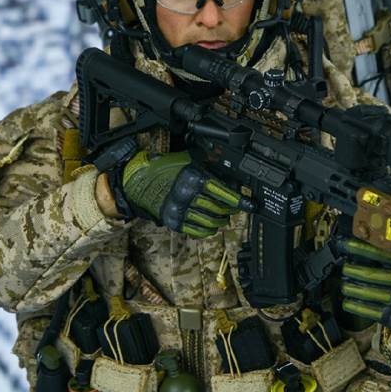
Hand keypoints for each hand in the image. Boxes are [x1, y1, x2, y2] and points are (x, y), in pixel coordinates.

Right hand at [122, 150, 241, 237]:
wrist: (140, 181)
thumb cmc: (167, 168)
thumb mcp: (189, 160)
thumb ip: (210, 166)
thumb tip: (232, 175)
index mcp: (193, 178)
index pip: (222, 192)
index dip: (239, 200)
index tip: (250, 204)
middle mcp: (187, 195)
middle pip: (218, 208)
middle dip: (230, 210)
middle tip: (236, 208)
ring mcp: (180, 210)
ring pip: (210, 222)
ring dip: (221, 221)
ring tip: (225, 217)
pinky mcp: (174, 222)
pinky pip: (198, 231)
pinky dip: (209, 230)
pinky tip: (212, 225)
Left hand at [338, 237, 390, 341]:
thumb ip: (386, 257)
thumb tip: (355, 245)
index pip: (382, 253)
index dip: (363, 249)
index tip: (346, 245)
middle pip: (375, 274)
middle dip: (355, 270)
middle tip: (343, 268)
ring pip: (372, 293)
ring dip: (354, 289)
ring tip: (343, 286)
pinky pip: (373, 311)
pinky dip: (358, 307)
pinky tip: (347, 303)